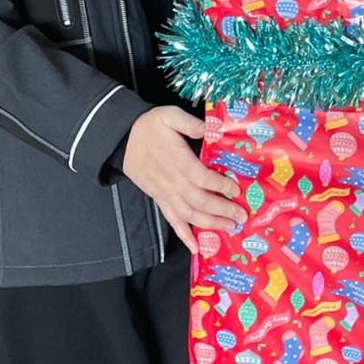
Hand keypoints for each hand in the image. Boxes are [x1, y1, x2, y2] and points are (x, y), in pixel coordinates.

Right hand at [121, 106, 244, 252]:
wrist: (122, 140)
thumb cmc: (149, 126)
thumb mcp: (168, 115)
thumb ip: (189, 123)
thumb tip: (210, 129)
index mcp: (178, 162)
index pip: (203, 178)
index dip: (221, 186)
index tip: (236, 189)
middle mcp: (173, 182)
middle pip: (200, 201)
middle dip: (223, 210)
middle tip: (241, 216)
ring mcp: (165, 193)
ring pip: (189, 215)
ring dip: (210, 224)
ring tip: (229, 228)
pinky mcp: (159, 199)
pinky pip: (172, 220)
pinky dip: (184, 235)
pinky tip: (196, 248)